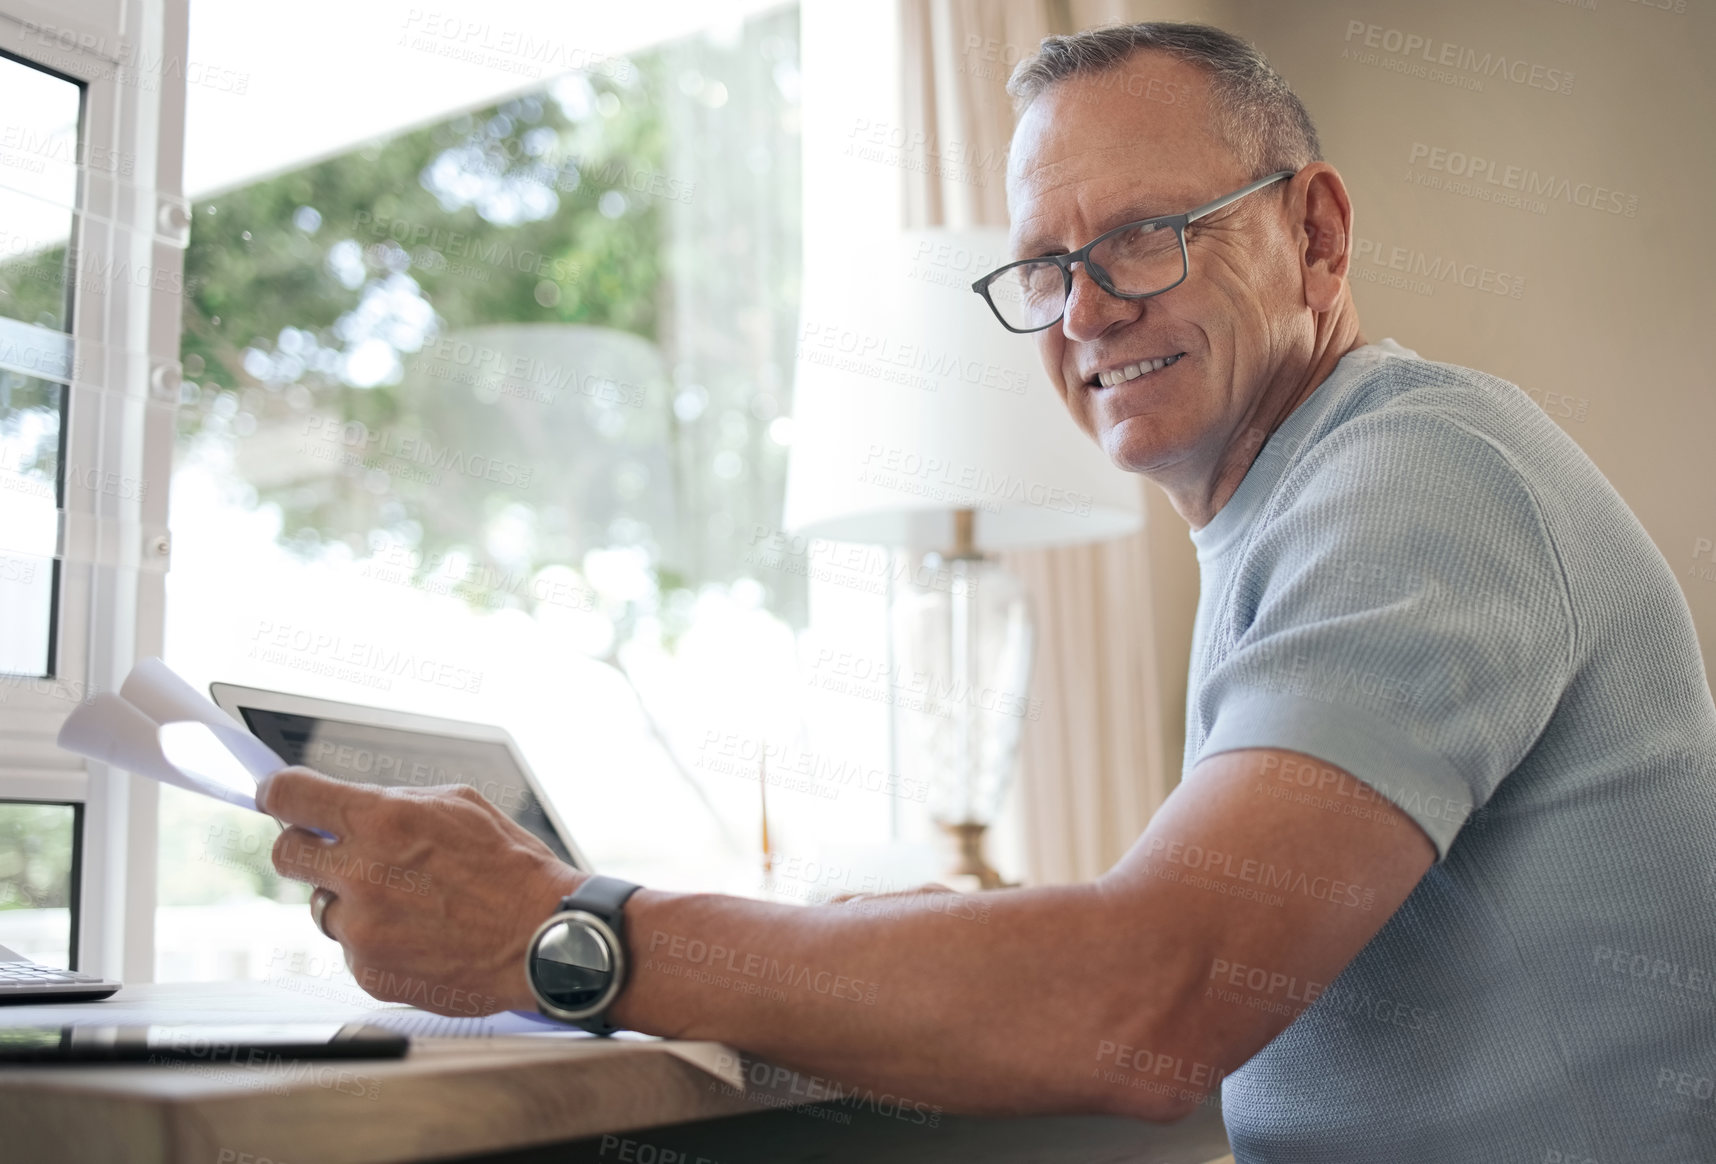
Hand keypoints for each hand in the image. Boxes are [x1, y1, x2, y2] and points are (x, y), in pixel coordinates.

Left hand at [259, 766, 581, 1015]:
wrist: (544, 938)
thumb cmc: (512, 868)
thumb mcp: (460, 805)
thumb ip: (394, 802)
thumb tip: (348, 805)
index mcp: (384, 820)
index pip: (291, 796)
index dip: (277, 792)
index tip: (276, 795)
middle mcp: (363, 875)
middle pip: (285, 855)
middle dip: (307, 848)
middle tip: (338, 852)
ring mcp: (362, 930)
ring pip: (322, 906)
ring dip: (351, 899)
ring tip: (407, 902)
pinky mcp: (369, 972)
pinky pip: (350, 948)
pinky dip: (376, 940)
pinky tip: (420, 934)